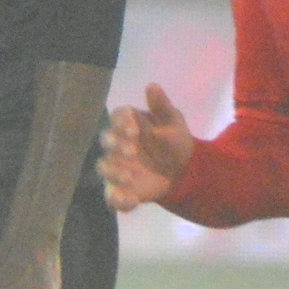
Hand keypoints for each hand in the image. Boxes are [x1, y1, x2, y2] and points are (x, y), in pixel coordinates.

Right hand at [99, 84, 194, 211]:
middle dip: (115, 145)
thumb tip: (151, 86)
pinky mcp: (122, 189)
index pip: (117, 118)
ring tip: (130, 178)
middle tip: (132, 152)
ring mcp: (118, 167)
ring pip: (104, 168)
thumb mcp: (174, 123)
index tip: (134, 130)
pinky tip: (131, 201)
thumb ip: (162, 107)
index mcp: (129, 125)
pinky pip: (113, 197)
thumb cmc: (175, 142)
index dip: (121, 122)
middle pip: (106, 141)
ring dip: (113, 172)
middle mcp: (118, 144)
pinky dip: (119, 201)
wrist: (185, 171)